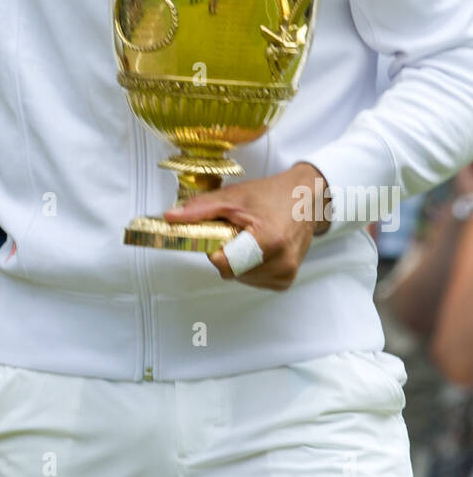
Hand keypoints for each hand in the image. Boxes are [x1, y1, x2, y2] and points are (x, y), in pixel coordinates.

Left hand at [163, 160, 327, 289]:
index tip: (221, 230)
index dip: (216, 246)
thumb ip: (200, 209)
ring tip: (250, 237)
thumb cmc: (272, 195)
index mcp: (270, 241)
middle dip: (226, 252)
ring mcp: (285, 274)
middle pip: (231, 271)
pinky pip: (253, 280)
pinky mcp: (285, 281)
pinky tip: (258, 249)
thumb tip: (170, 218)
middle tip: (238, 230)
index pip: (225, 262)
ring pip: (240, 277)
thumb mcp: (234, 196)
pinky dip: (249, 267)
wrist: (306, 199)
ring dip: (237, 260)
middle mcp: (282, 263)